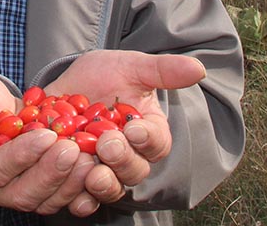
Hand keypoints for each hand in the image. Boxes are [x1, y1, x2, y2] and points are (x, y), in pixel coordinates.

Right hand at [0, 72, 95, 214]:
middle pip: (21, 193)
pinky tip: (96, 167)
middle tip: (74, 149)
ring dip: (69, 182)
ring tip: (89, 158)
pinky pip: (60, 198)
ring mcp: (14, 194)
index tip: (46, 135)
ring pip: (44, 201)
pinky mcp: (38, 192)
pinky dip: (80, 186)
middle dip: (50, 173)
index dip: (20, 156)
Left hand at [45, 50, 205, 204]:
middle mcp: (129, 157)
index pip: (157, 144)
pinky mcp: (77, 178)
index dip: (148, 140)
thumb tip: (198, 69)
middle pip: (134, 171)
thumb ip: (163, 70)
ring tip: (86, 166)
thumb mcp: (132, 67)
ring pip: (110, 189)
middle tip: (106, 144)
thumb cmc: (105, 76)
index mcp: (148, 132)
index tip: (134, 128)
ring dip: (100, 183)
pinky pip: (82, 199)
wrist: (68, 85)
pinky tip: (69, 191)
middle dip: (122, 160)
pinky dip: (78, 198)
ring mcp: (103, 170)